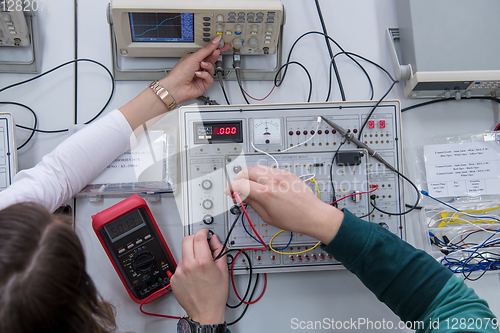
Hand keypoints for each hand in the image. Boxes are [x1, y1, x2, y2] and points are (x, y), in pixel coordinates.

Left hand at [161, 36, 230, 104]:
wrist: (176, 87)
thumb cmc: (179, 72)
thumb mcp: (194, 57)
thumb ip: (207, 49)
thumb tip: (215, 41)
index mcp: (194, 58)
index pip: (207, 51)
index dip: (215, 47)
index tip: (222, 43)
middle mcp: (197, 67)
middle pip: (211, 59)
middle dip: (215, 55)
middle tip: (218, 51)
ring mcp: (201, 75)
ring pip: (212, 69)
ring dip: (207, 66)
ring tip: (201, 66)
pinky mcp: (204, 84)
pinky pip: (210, 78)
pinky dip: (205, 76)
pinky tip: (198, 75)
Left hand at [170, 229, 227, 324]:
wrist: (205, 312)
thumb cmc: (215, 295)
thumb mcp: (223, 271)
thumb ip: (219, 251)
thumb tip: (215, 240)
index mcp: (202, 262)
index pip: (199, 237)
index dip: (203, 231)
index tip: (205, 232)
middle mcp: (189, 266)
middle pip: (186, 240)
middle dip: (194, 238)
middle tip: (200, 243)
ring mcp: (179, 272)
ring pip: (183, 253)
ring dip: (190, 254)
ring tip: (199, 266)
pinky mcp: (174, 279)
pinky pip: (179, 266)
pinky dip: (186, 266)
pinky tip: (193, 275)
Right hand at [224, 165, 343, 243]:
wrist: (313, 214)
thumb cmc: (294, 219)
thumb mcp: (268, 216)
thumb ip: (252, 203)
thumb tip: (242, 196)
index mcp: (265, 193)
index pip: (240, 184)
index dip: (231, 188)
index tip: (230, 192)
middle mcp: (272, 181)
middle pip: (246, 171)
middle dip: (239, 179)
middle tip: (239, 188)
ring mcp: (280, 175)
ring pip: (258, 167)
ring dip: (251, 174)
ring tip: (252, 184)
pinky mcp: (287, 173)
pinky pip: (270, 168)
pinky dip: (263, 174)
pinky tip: (265, 183)